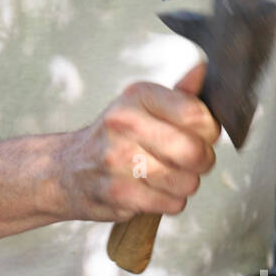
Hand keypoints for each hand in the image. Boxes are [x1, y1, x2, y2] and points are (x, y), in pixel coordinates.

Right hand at [51, 63, 220, 221]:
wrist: (67, 170)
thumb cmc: (116, 138)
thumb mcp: (142, 106)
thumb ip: (179, 95)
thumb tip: (204, 71)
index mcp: (138, 96)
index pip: (196, 114)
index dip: (209, 131)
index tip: (199, 135)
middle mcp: (125, 123)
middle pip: (194, 152)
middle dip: (202, 161)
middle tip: (189, 161)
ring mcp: (119, 160)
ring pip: (187, 183)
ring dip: (184, 185)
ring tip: (164, 175)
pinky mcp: (118, 193)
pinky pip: (171, 204)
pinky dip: (169, 202)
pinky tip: (151, 190)